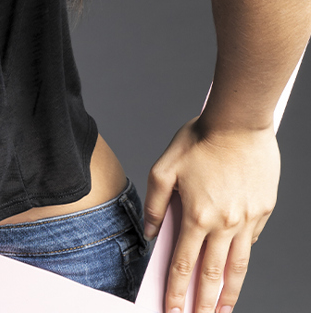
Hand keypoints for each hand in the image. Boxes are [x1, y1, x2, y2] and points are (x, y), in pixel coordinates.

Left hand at [145, 116, 278, 312]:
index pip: (183, 263)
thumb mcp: (165, 167)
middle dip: (204, 303)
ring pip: (238, 266)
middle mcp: (225, 224)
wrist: (239, 122)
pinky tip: (236, 267)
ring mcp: (248, 220)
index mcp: (198, 215)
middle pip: (213, 274)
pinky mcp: (264, 212)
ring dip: (229, 293)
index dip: (176, 290)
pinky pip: (251, 242)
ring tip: (222, 311)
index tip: (172, 310)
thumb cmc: (200, 139)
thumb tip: (152, 231)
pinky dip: (242, 258)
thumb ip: (156, 203)